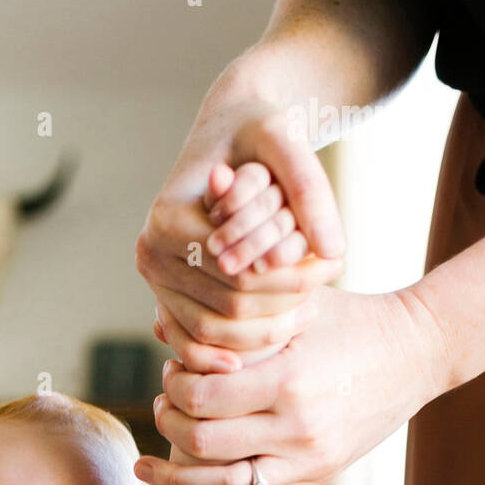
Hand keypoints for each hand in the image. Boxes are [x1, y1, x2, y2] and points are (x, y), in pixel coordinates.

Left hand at [134, 286, 448, 484]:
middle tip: (162, 404)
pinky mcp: (315, 479)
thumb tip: (160, 323)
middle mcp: (296, 426)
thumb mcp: (295, 305)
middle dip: (169, 422)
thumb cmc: (352, 319)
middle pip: (203, 442)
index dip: (174, 386)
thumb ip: (232, 317)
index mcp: (288, 378)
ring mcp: (306, 460)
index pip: (202, 396)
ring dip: (175, 479)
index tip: (170, 371)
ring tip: (150, 466)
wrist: (417, 351)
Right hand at [137, 94, 344, 370]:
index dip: (288, 278)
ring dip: (260, 333)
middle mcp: (151, 255)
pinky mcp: (163, 296)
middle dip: (279, 307)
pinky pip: (190, 341)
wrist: (225, 133)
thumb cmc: (254, 130)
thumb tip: (334, 250)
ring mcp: (154, 281)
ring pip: (210, 331)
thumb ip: (309, 188)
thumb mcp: (285, 139)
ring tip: (305, 315)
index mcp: (168, 219)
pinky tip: (263, 352)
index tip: (332, 269)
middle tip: (323, 299)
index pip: (238, 272)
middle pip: (225, 306)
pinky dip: (222, 354)